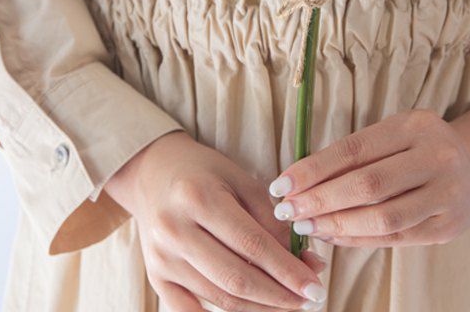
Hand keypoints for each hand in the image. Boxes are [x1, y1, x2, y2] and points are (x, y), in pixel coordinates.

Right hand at [105, 131, 328, 310]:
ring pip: (221, 299)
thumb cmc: (204, 173)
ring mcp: (161, 258)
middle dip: (280, 296)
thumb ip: (272, 221)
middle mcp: (174, 229)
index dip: (288, 271)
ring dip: (261, 307)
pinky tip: (252, 311)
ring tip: (288, 301)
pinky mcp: (155, 277)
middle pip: (237, 279)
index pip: (252, 245)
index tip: (315, 286)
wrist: (154, 172)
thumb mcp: (240, 180)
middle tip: (309, 299)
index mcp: (197, 197)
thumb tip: (307, 264)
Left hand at [267, 109, 469, 247]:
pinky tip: (333, 236)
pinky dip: (358, 239)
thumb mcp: (393, 133)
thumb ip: (354, 153)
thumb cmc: (420, 146)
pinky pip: (395, 237)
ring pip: (382, 217)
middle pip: (367, 185)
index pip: (353, 150)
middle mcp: (436, 158)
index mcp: (414, 126)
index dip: (312, 170)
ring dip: (336, 225)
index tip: (281, 185)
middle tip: (287, 211)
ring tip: (306, 227)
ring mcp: (446, 195)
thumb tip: (299, 181)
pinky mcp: (447, 228)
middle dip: (319, 201)